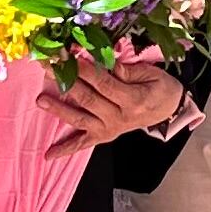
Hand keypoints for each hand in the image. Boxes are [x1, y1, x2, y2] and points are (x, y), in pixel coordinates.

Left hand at [44, 55, 185, 145]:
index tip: (67, 56)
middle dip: (66, 81)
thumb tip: (105, 63)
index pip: (103, 83)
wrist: (169, 109)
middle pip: (88, 99)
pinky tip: (48, 155)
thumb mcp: (152, 74)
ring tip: (41, 100)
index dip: (84, 70)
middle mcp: (118, 118)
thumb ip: (128, 70)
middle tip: (48, 67)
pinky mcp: (103, 136)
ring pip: (80, 119)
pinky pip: (82, 144)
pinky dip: (65, 150)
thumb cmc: (160, 88)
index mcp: (132, 101)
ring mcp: (109, 129)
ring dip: (59, 110)